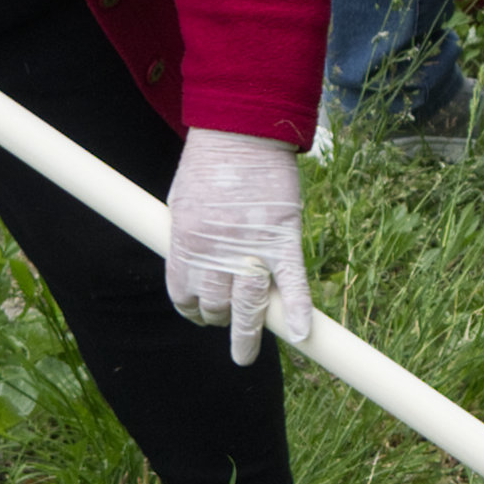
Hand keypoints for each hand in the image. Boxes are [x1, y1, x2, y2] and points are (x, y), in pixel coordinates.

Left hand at [161, 128, 311, 365]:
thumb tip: (193, 264)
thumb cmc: (210, 164)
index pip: (184, 295)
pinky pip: (293, 282)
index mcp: (186, 242)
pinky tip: (301, 333)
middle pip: (215, 306)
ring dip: (247, 332)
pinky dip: (299, 309)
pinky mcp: (283, 237)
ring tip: (244, 352)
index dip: (192, 311)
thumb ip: (187, 238)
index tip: (202, 315)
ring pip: (249, 305)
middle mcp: (215, 251)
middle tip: (229, 328)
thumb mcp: (181, 203)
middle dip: (219, 321)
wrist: (241, 131)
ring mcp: (251, 246)